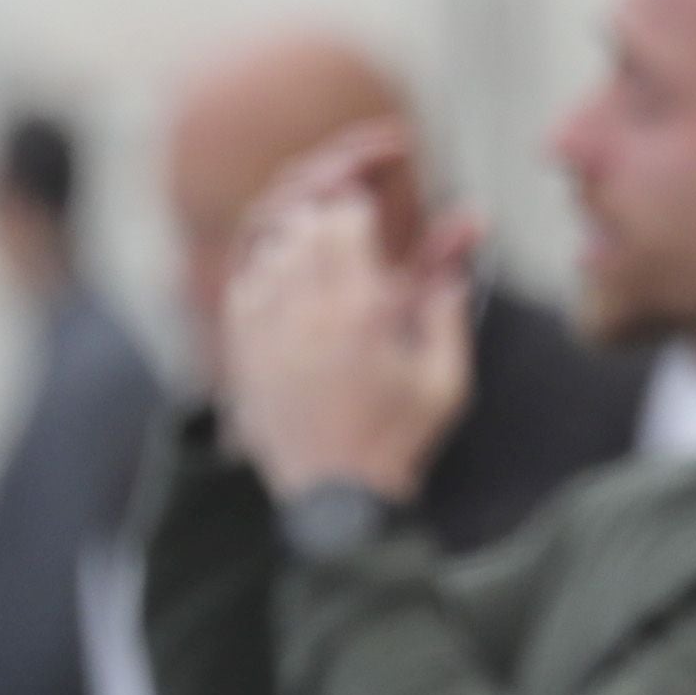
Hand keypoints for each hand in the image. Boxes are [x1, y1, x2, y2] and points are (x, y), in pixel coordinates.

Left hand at [220, 124, 474, 502]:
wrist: (335, 504)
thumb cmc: (397, 442)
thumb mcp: (445, 381)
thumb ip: (447, 312)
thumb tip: (454, 260)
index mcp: (359, 312)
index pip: (344, 217)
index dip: (360, 192)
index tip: (377, 190)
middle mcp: (304, 312)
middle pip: (301, 219)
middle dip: (326, 198)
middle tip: (347, 197)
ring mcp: (265, 331)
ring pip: (266, 247)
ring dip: (296, 230)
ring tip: (322, 231)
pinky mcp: (242, 354)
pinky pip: (242, 285)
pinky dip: (264, 265)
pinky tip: (286, 271)